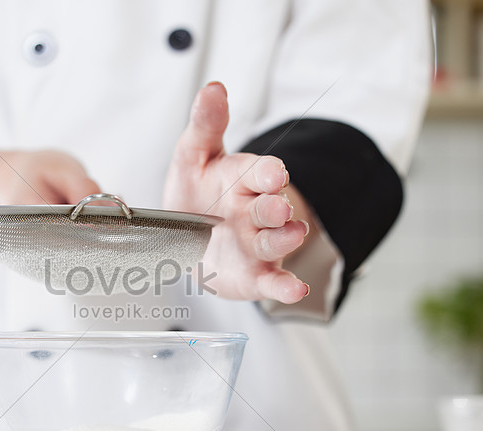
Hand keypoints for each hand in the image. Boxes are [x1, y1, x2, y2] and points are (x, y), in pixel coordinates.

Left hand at [162, 82, 309, 303]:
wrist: (189, 238)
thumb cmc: (196, 193)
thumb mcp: (193, 156)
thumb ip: (205, 126)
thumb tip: (213, 88)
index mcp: (243, 179)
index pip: (261, 172)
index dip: (267, 173)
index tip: (273, 173)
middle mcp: (256, 211)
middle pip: (273, 207)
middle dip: (275, 206)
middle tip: (274, 205)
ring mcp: (259, 244)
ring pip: (277, 241)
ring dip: (285, 238)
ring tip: (290, 234)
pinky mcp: (257, 275)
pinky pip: (273, 281)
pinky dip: (285, 288)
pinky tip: (294, 290)